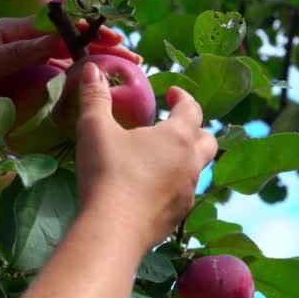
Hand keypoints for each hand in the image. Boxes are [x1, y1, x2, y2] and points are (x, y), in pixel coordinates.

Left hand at [0, 17, 139, 143]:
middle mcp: (19, 52)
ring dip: (88, 73)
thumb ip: (16, 54)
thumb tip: (54, 41)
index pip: (53, 28)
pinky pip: (49, 93)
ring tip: (119, 78)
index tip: (110, 38)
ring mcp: (21, 76)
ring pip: (61, 71)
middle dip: (96, 51)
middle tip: (129, 58)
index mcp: (8, 35)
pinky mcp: (19, 99)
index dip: (84, 31)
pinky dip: (69, 94)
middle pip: (64, 48)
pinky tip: (89, 98)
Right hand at [75, 63, 217, 249]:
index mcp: (177, 137)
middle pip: (207, 141)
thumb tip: (91, 68)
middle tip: (174, 126)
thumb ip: (95, 97)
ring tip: (160, 158)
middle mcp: (190, 164)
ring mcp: (187, 193)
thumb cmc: (107, 172)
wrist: (113, 229)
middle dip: (195, 129)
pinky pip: (183, 194)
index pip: (192, 109)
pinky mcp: (177, 217)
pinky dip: (173, 184)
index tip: (172, 93)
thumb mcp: (95, 129)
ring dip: (184, 159)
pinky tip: (151, 189)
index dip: (183, 98)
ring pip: (197, 170)